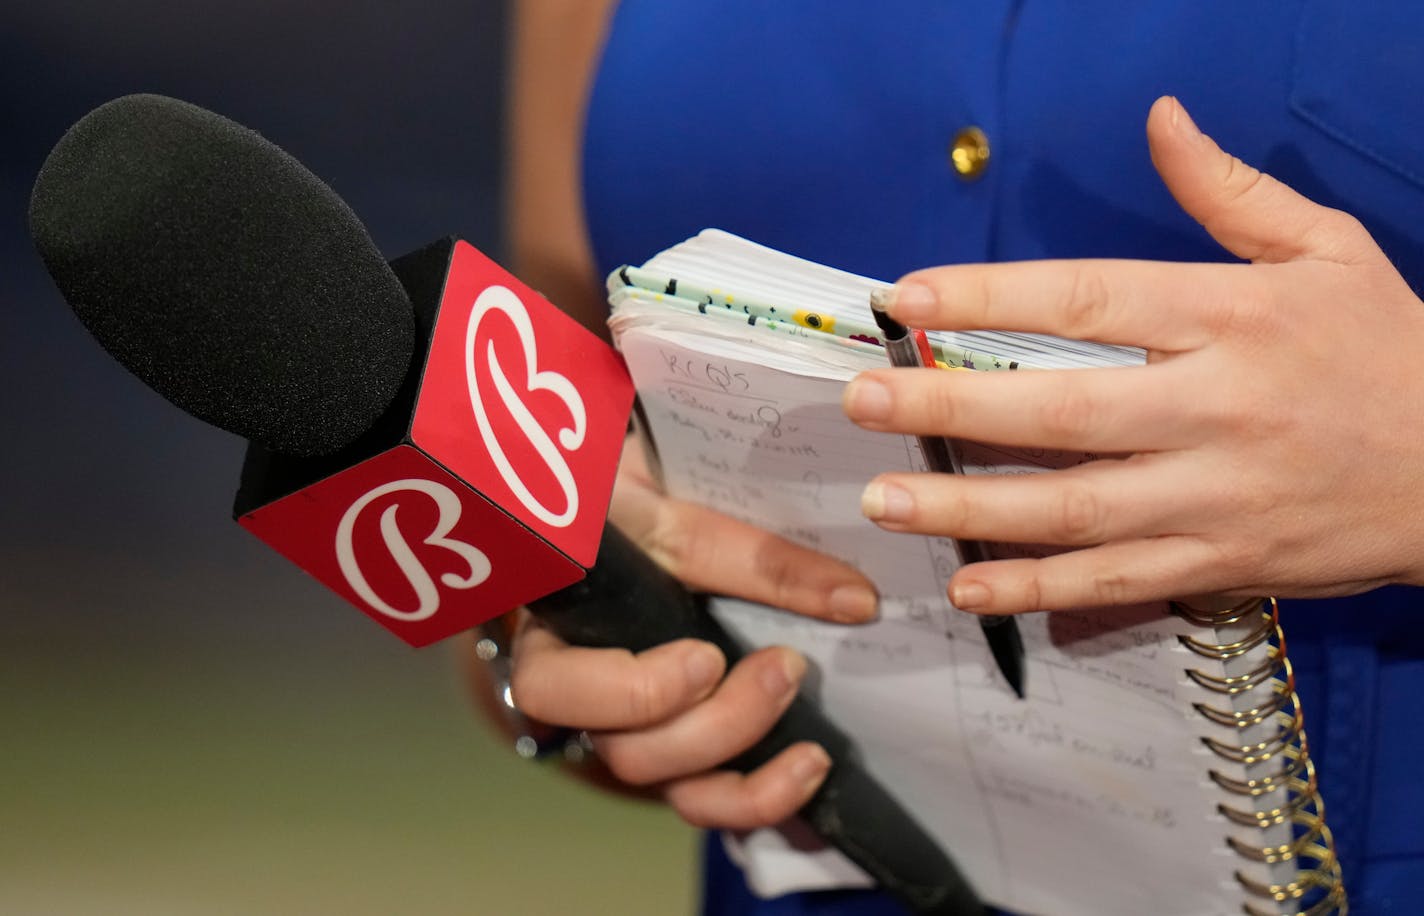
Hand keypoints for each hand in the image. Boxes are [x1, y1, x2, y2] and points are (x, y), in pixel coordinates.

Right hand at [495, 434, 877, 828]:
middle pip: (626, 752)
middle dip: (715, 725)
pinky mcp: (679, 749)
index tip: (706, 658)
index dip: (635, 693)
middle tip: (784, 668)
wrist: (629, 517)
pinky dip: (761, 797)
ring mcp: (633, 731)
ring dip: (745, 772)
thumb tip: (854, 600)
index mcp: (551, 639)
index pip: (553, 691)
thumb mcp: (675, 518)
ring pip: (670, 786)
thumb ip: (751, 558)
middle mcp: (583, 701)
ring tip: (809, 739)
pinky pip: (707, 799)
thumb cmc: (632, 510)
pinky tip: (808, 769)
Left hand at [843, 96, 1423, 613]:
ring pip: (1072, 511)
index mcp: (1231, 320)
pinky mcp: (1221, 564)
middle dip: (949, 408)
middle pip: (1060, 413)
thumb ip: (1229, 193)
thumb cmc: (1388, 350)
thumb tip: (1161, 121)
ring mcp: (1214, 499)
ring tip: (883, 498)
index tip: (910, 297)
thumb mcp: (1328, 249)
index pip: (1090, 300)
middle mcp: (1215, 411)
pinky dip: (1036, 588)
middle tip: (861, 401)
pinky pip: (1113, 583)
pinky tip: (967, 582)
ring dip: (968, 508)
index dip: (992, 298)